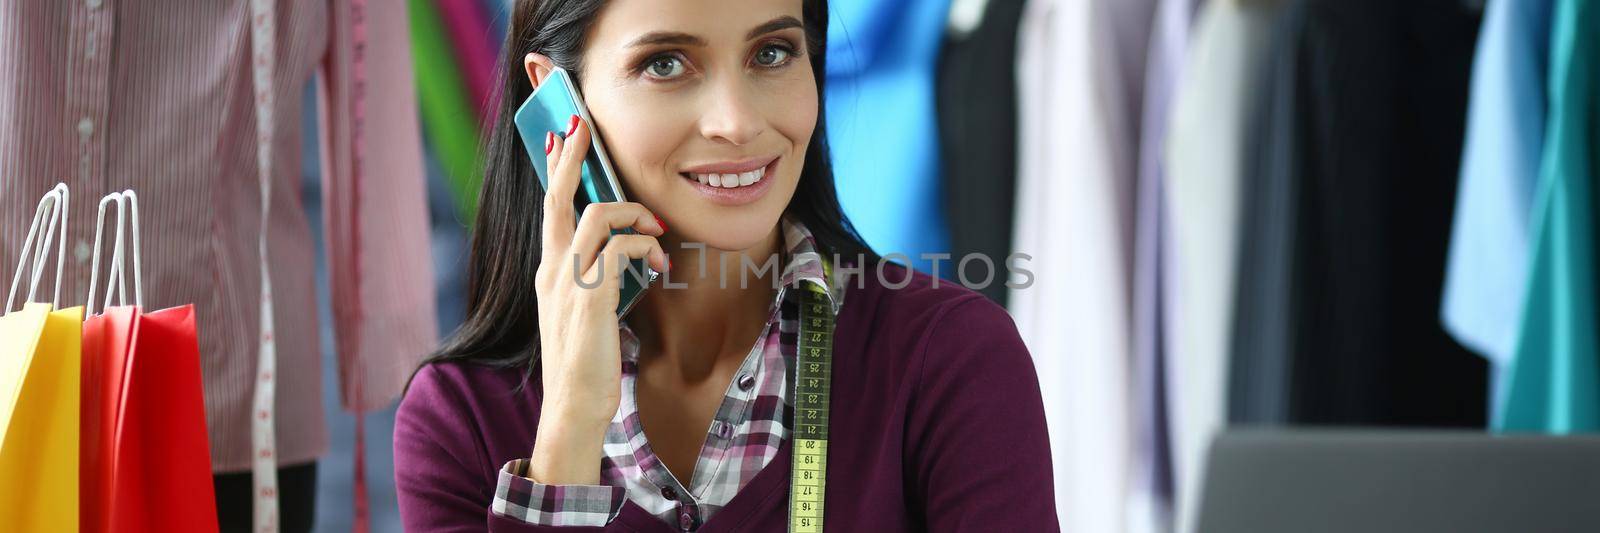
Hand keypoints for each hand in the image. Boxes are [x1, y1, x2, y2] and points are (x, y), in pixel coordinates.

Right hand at [528, 115, 667, 484]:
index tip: (561, 136)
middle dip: (570, 159)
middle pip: (557, 199)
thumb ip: (598, 279)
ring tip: (657, 232)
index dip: (556, 170)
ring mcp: (567, 283)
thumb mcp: (588, 312)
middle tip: (580, 127)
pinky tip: (660, 262)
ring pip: (595, 216)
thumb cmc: (587, 364)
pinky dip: (643, 246)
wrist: (574, 406)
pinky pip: (618, 248)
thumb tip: (625, 251)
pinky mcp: (589, 297)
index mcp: (550, 273)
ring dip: (632, 214)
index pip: (550, 210)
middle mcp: (552, 271)